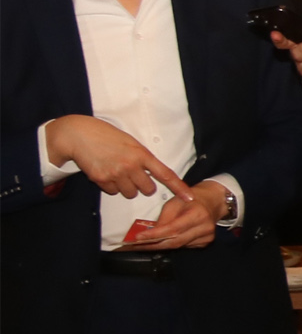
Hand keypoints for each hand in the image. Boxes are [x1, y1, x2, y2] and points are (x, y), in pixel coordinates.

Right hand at [44, 115, 192, 201]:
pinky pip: (112, 192)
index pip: (166, 174)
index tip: (189, 198)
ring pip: (130, 193)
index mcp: (142, 154)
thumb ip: (142, 157)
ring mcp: (115, 174)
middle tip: (133, 175)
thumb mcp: (130, 142)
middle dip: (143, 186)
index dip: (179, 188)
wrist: (79, 135)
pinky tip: (105, 172)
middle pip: (147, 190)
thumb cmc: (106, 136)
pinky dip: (110, 186)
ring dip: (126, 187)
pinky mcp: (100, 180)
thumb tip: (151, 173)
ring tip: (117, 172)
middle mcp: (131, 166)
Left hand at [122, 180, 228, 250]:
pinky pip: (184, 246)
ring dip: (159, 246)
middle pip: (174, 242)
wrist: (214, 201)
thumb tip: (150, 233)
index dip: (154, 235)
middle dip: (152, 245)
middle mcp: (204, 228)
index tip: (138, 238)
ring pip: (178, 246)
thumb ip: (164, 218)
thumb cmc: (193, 198)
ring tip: (143, 245)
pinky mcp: (205, 242)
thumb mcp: (175, 201)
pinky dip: (172, 244)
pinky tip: (163, 241)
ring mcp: (206, 237)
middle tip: (134, 246)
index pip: (172, 229)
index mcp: (197, 214)